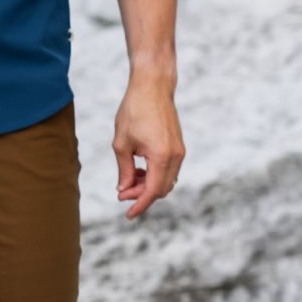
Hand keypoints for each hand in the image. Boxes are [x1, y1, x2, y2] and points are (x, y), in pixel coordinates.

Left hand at [112, 71, 183, 219]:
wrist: (153, 86)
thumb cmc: (134, 111)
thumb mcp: (122, 143)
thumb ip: (124, 169)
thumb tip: (123, 189)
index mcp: (162, 157)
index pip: (153, 192)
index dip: (140, 205)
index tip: (128, 215)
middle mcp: (176, 157)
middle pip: (161, 189)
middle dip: (142, 195)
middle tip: (121, 192)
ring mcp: (180, 151)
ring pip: (167, 180)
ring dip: (149, 185)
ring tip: (128, 180)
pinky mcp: (179, 146)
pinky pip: (169, 170)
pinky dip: (155, 175)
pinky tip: (139, 170)